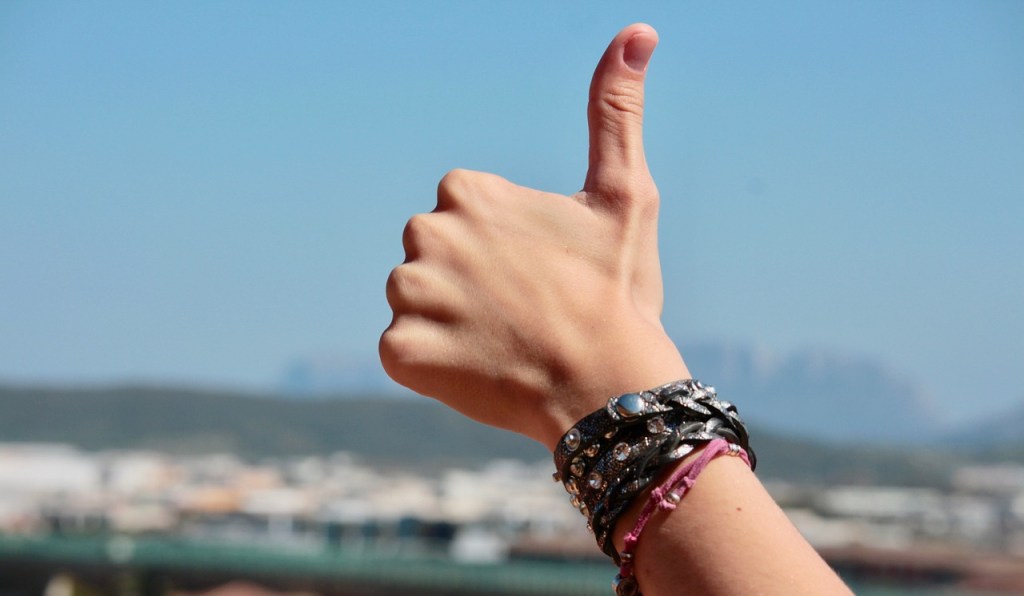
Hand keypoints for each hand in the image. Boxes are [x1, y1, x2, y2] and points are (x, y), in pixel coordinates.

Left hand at [379, 24, 688, 449]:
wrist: (608, 387)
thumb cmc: (617, 292)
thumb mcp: (623, 195)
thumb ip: (615, 113)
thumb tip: (638, 31)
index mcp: (467, 192)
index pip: (461, 216)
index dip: (500, 249)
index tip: (537, 275)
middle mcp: (425, 233)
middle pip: (432, 257)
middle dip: (467, 281)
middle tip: (521, 313)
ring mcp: (408, 295)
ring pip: (415, 303)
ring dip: (448, 323)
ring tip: (502, 343)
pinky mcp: (398, 352)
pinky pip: (402, 352)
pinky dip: (433, 365)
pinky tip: (478, 369)